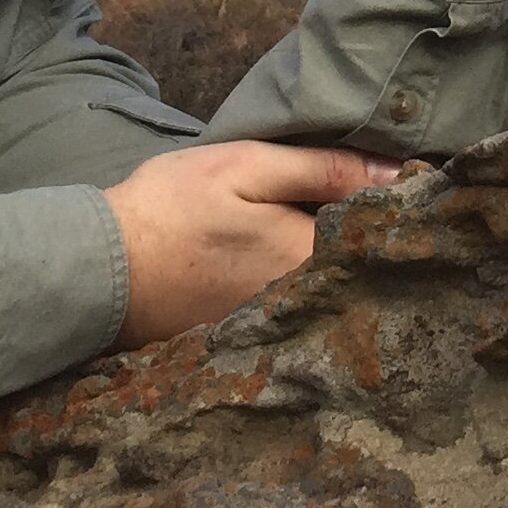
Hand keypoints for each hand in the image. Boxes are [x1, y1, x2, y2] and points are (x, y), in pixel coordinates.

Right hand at [104, 140, 398, 345]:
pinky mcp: (254, 341)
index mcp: (313, 260)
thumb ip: (325, 170)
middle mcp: (307, 307)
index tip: (408, 186)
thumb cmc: (173, 208)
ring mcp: (281, 331)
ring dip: (344, 265)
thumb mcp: (247, 167)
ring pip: (335, 291)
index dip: (399, 210)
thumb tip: (399, 173)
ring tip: (341, 231)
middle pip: (364, 271)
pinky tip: (297, 264)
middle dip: (374, 242)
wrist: (99, 271)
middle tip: (377, 205)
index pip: (384, 237)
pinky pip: (302, 310)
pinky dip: (309, 288)